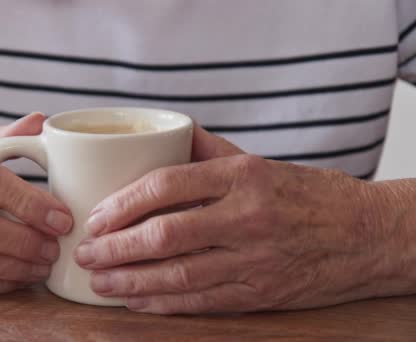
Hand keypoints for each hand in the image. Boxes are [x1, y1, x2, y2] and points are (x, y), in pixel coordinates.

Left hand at [74, 125, 396, 313]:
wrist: (365, 234)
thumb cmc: (306, 193)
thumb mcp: (260, 161)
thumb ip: (209, 150)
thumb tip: (165, 135)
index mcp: (242, 176)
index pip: (166, 185)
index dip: (123, 204)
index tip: (97, 216)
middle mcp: (246, 217)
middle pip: (164, 235)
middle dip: (116, 247)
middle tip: (86, 252)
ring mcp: (254, 260)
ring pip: (178, 275)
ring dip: (131, 282)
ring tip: (99, 281)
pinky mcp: (260, 293)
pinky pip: (201, 302)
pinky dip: (163, 304)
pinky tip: (136, 302)